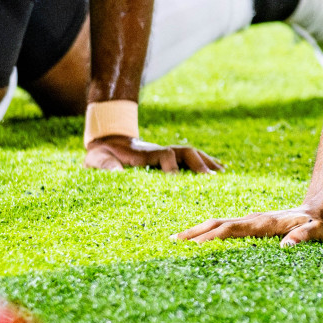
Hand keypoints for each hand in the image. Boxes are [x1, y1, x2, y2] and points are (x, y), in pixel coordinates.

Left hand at [83, 136, 223, 173]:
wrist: (108, 142)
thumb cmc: (103, 154)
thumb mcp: (99, 159)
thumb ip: (107, 165)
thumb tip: (117, 173)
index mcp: (146, 153)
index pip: (166, 155)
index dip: (173, 167)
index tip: (178, 180)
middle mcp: (161, 151)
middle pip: (187, 152)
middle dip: (200, 164)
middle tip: (211, 179)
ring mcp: (168, 153)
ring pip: (193, 154)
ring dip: (208, 162)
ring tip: (224, 174)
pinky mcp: (171, 158)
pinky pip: (192, 159)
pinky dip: (207, 163)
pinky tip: (220, 171)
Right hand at [171, 208, 322, 247]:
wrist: (321, 208)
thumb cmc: (320, 224)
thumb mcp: (319, 232)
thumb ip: (305, 237)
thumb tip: (286, 246)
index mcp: (265, 223)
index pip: (233, 229)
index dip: (213, 237)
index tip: (193, 246)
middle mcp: (254, 218)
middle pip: (219, 224)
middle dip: (196, 232)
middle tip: (172, 242)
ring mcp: (252, 219)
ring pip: (220, 224)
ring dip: (198, 231)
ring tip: (176, 240)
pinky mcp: (252, 223)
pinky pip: (226, 227)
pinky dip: (209, 232)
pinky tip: (199, 240)